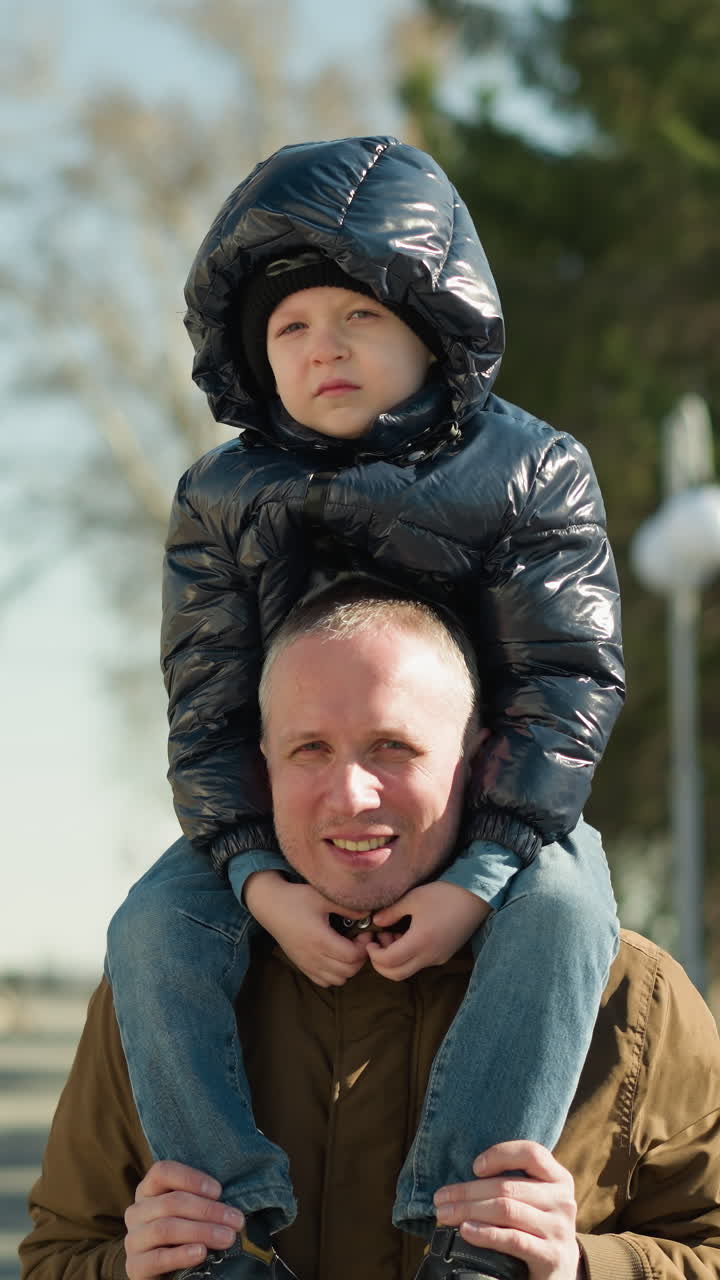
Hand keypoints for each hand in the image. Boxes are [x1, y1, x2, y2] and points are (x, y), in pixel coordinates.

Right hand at [124, 1160, 244, 1278]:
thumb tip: (229, 1202)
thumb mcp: (186, 1211)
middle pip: (171, 1203)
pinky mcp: (135, 1266)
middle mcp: (136, 1211)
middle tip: (236, 1220)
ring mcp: (133, 1239)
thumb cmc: (179, 1233)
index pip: (162, 1172)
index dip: (191, 1178)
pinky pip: (158, 1258)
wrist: (158, 1268)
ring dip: (201, 1231)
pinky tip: (201, 1253)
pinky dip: (182, 1254)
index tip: (218, 1191)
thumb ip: (198, 1200)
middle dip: (208, 1210)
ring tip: (227, 1237)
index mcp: (147, 1190)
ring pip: (166, 1229)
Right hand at [244, 873, 369, 986]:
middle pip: (348, 971)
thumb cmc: (296, 899)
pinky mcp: (302, 966)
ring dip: (349, 968)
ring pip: (338, 980)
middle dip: (361, 957)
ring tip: (349, 949)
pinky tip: (336, 957)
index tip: (364, 932)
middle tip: (360, 940)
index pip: (352, 956)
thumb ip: (347, 907)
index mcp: (320, 939)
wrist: (270, 907)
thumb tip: (367, 915)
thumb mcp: (322, 897)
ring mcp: (307, 964)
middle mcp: (313, 956)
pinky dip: (335, 974)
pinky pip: (325, 982)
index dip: (364, 946)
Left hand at [366, 881, 490, 980]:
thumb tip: (376, 921)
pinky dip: (407, 956)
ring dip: (394, 960)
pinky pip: (420, 963)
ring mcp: (438, 958)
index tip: (370, 940)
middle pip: (396, 974)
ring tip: (392, 935)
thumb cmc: (444, 894)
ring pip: (408, 970)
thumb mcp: (413, 899)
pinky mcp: (444, 955)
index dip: (374, 954)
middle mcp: (429, 956)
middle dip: (380, 963)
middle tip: (377, 943)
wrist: (476, 897)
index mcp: (420, 942)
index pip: (388, 962)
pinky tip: (407, 936)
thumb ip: (392, 912)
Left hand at [434, 1141, 580, 1279]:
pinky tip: (465, 1230)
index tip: (474, 1167)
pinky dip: (485, 1233)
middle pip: (508, 1187)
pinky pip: (513, 1239)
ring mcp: (559, 1229)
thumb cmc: (536, 1226)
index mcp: (558, 1178)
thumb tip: (461, 1182)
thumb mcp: (534, 1198)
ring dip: (469, 1210)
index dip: (500, 1155)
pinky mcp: (552, 1256)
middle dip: (468, 1191)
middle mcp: (562, 1200)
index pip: (531, 1153)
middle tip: (440, 1198)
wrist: (561, 1270)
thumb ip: (512, 1183)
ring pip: (506, 1210)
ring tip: (445, 1214)